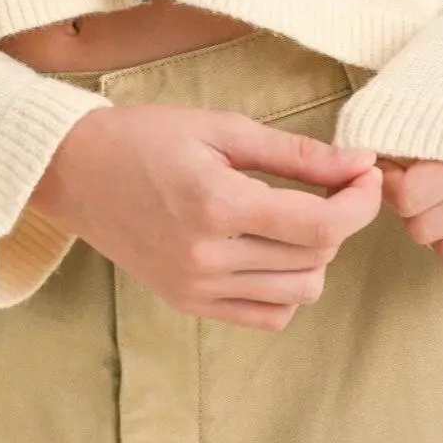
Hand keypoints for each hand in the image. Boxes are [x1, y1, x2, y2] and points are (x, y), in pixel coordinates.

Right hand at [30, 104, 383, 330]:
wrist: (75, 171)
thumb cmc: (145, 135)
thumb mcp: (220, 127)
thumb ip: (294, 151)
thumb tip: (358, 162)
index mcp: (217, 204)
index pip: (320, 223)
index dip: (359, 201)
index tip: (368, 175)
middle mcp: (209, 257)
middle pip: (316, 259)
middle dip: (339, 220)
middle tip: (332, 183)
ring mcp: (198, 289)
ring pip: (299, 293)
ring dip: (315, 256)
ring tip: (296, 215)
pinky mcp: (189, 304)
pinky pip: (267, 315)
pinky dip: (286, 287)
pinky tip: (272, 250)